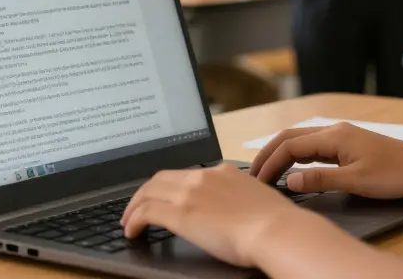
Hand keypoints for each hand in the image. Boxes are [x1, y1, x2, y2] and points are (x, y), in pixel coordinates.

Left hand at [121, 164, 309, 267]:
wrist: (275, 230)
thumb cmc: (275, 222)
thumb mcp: (257, 198)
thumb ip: (241, 196)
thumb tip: (238, 207)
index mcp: (222, 171)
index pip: (186, 173)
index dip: (169, 185)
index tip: (163, 196)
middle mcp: (202, 177)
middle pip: (161, 178)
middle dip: (145, 193)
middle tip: (137, 207)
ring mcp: (189, 193)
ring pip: (148, 191)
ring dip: (134, 206)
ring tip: (128, 221)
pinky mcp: (179, 213)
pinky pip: (146, 212)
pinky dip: (133, 219)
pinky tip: (131, 231)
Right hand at [249, 122, 402, 197]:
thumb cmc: (394, 173)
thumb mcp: (355, 181)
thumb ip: (320, 180)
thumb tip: (290, 180)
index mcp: (334, 136)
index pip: (290, 145)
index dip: (270, 162)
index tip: (258, 181)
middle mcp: (334, 131)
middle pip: (290, 137)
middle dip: (269, 154)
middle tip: (253, 175)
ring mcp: (341, 136)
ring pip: (301, 140)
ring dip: (282, 154)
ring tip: (267, 172)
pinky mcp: (347, 144)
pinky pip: (313, 146)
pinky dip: (297, 156)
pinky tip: (293, 169)